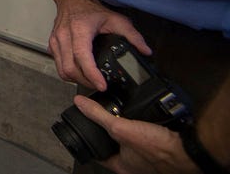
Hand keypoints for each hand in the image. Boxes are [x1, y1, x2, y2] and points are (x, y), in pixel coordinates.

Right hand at [49, 0, 150, 90]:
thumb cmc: (90, 10)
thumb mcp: (116, 19)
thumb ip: (133, 35)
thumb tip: (145, 51)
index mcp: (79, 29)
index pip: (82, 56)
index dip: (91, 74)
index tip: (101, 85)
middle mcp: (64, 35)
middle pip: (70, 68)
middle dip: (85, 81)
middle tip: (99, 85)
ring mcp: (55, 41)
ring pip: (62, 69)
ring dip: (76, 79)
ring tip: (90, 81)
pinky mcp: (52, 45)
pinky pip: (58, 65)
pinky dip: (68, 73)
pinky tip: (79, 72)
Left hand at [72, 95, 196, 172]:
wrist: (189, 151)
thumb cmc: (160, 149)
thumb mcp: (121, 129)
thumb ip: (99, 116)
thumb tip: (81, 103)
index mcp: (121, 166)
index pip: (97, 153)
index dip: (89, 138)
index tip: (84, 126)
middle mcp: (134, 166)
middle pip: (113, 145)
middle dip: (109, 131)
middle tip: (104, 116)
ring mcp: (147, 159)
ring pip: (130, 140)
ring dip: (127, 127)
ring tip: (123, 115)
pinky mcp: (159, 149)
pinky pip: (145, 137)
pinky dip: (141, 127)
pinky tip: (142, 118)